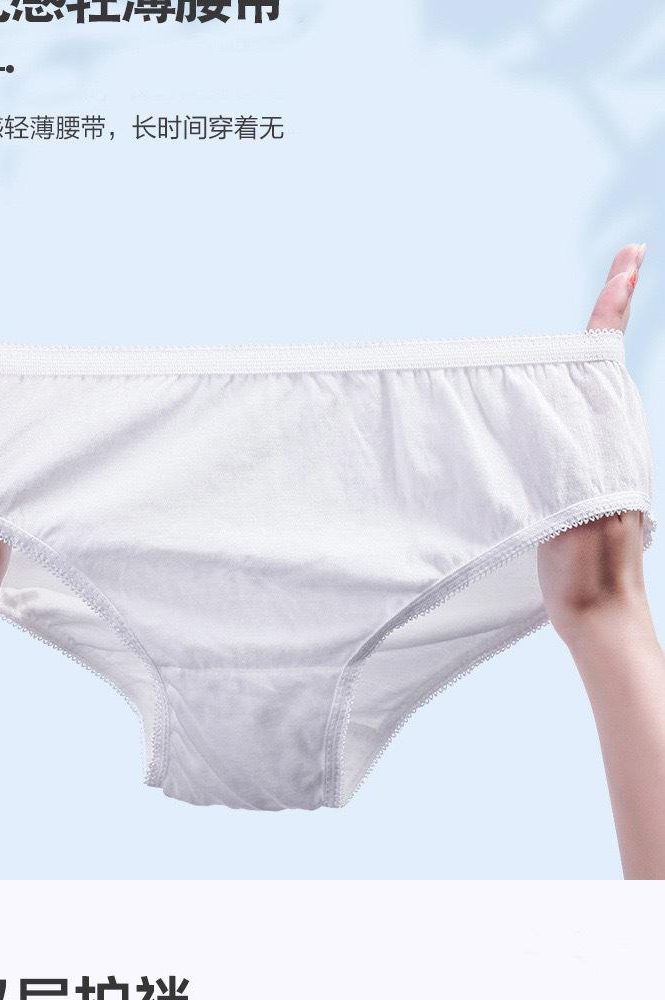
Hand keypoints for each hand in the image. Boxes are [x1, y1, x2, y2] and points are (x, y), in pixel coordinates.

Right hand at [537, 243, 648, 645]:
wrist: (599, 612)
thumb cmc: (591, 568)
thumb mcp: (585, 508)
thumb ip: (580, 466)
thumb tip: (569, 419)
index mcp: (611, 438)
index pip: (607, 359)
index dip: (616, 305)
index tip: (634, 256)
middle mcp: (608, 441)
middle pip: (603, 369)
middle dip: (610, 316)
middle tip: (625, 265)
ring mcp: (596, 460)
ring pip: (587, 397)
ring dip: (580, 361)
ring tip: (591, 314)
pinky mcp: (579, 480)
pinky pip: (568, 430)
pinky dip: (558, 405)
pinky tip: (541, 404)